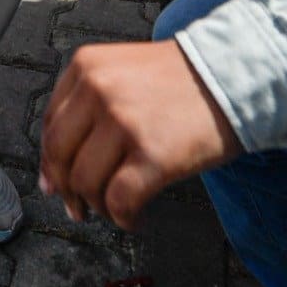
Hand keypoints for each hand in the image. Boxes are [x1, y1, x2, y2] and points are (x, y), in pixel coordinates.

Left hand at [39, 41, 240, 229]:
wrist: (236, 74)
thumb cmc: (182, 79)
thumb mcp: (124, 72)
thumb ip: (87, 110)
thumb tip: (52, 178)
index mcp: (87, 67)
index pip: (50, 124)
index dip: (51, 161)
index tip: (56, 183)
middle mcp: (99, 90)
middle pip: (60, 155)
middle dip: (67, 189)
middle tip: (79, 208)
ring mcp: (124, 122)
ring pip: (86, 182)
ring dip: (98, 206)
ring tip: (117, 210)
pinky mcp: (153, 155)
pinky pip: (119, 201)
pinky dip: (123, 219)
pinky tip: (136, 219)